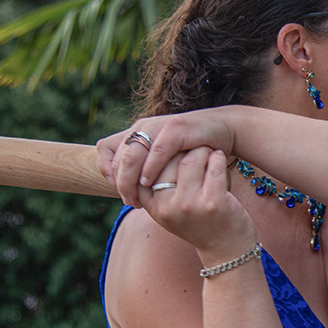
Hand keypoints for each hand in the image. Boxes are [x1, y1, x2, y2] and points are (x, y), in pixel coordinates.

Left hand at [99, 109, 240, 204]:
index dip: (105, 170)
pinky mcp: (175, 129)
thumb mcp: (164, 157)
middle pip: (117, 156)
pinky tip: (150, 184)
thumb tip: (127, 188)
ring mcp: (158, 126)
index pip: (105, 148)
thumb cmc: (193, 148)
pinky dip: (150, 168)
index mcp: (136, 132)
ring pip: (132, 155)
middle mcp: (143, 127)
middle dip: (119, 183)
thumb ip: (145, 166)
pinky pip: (156, 150)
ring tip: (136, 197)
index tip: (117, 189)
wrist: (222, 129)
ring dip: (130, 180)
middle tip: (128, 201)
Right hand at [140, 146, 257, 265]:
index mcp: (153, 206)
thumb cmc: (198, 224)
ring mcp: (190, 205)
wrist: (226, 251)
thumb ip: (156, 190)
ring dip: (202, 149)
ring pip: (191, 159)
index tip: (173, 147)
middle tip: (194, 144)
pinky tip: (220, 157)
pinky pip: (214, 166)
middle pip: (169, 160)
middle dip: (183, 147)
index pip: (146, 167)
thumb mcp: (169, 211)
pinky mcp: (213, 203)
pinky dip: (218, 157)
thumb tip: (147, 151)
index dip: (160, 152)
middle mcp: (167, 207)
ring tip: (208, 150)